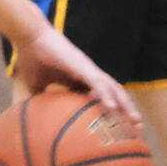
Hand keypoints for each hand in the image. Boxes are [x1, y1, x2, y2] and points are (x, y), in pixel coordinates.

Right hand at [9, 27, 139, 128]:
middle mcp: (90, 74)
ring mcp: (89, 70)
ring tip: (134, 121)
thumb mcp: (35, 85)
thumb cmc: (32, 58)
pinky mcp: (83, 66)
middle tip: (136, 128)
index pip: (101, 97)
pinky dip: (107, 95)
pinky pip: (99, 83)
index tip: (119, 128)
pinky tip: (112, 108)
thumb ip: (38, 99)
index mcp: (80, 79)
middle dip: (127, 110)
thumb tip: (31, 118)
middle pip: (114, 94)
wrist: (29, 37)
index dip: (112, 112)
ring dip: (125, 105)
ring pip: (113, 89)